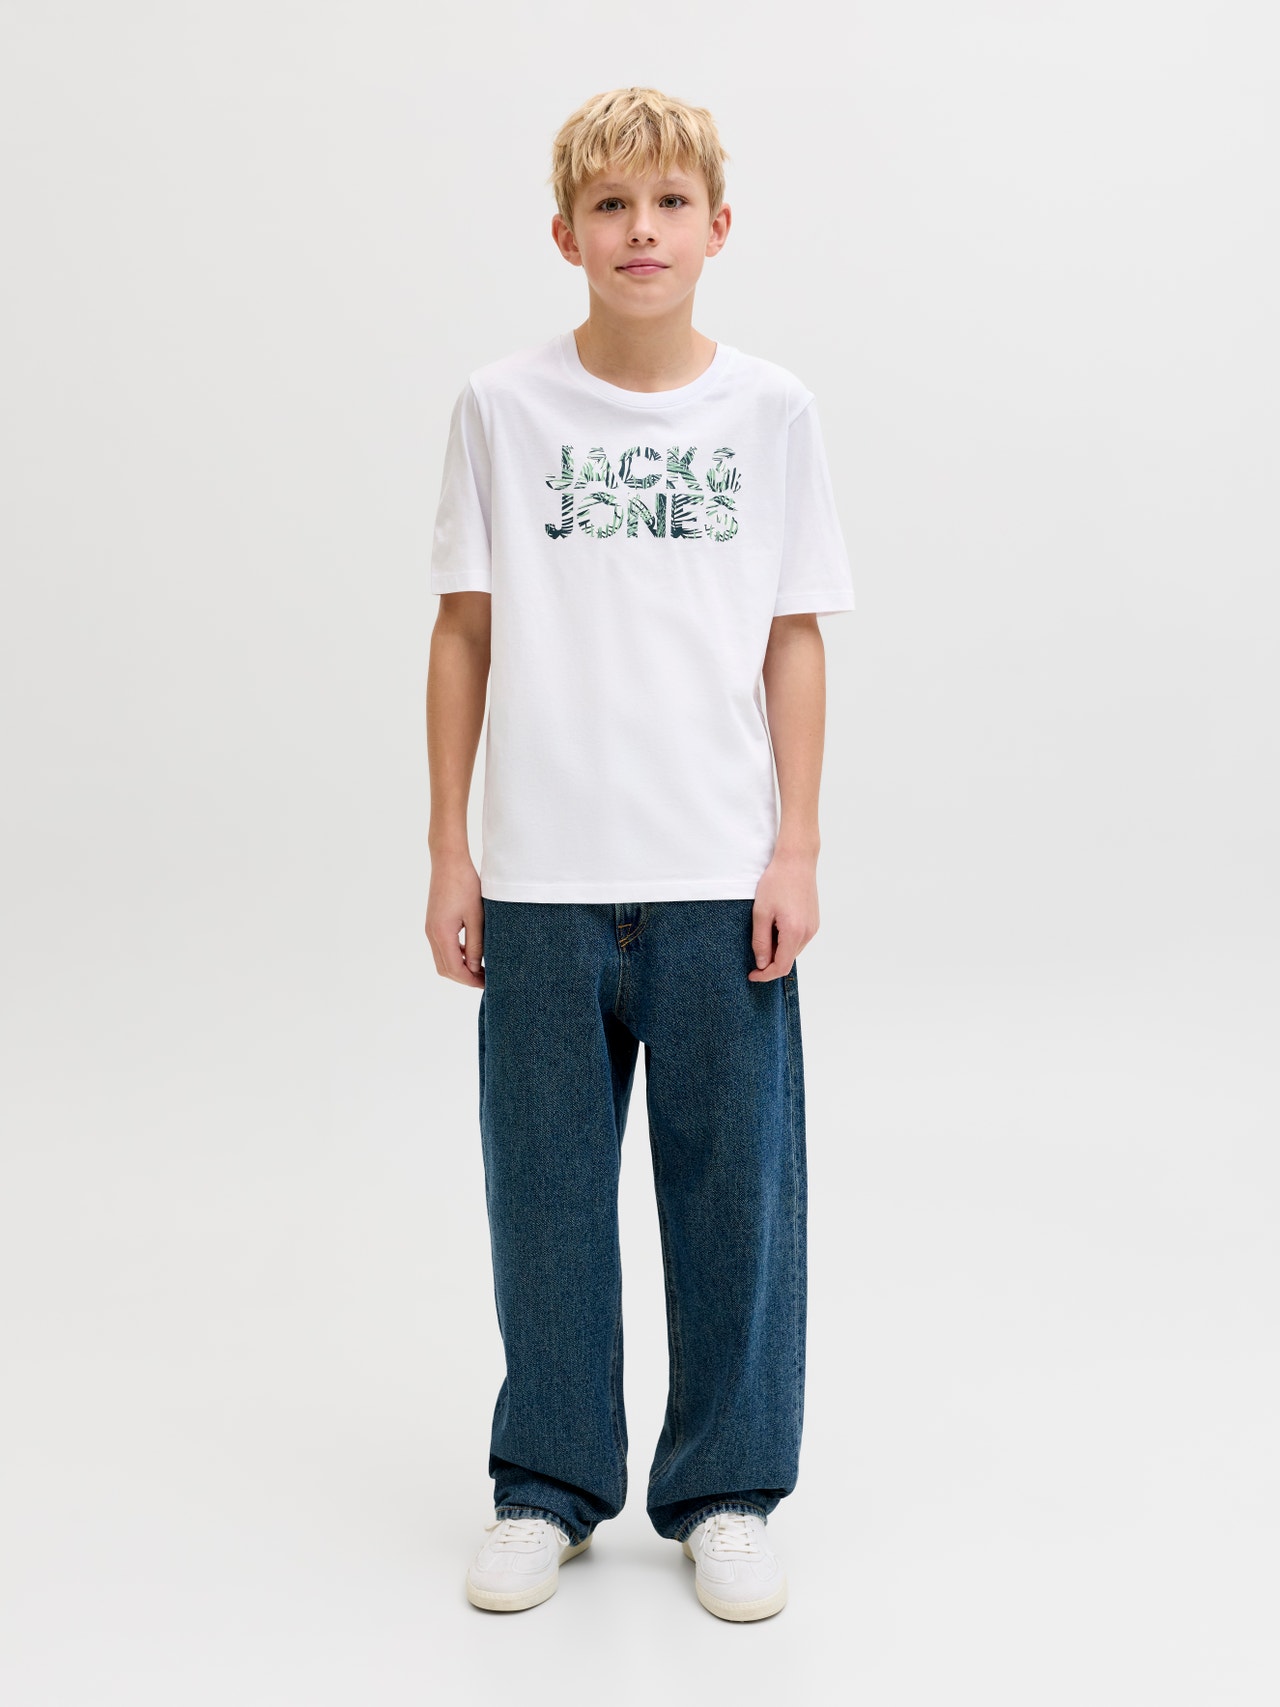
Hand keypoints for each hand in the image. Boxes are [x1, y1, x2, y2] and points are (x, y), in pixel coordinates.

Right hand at [425, 855, 484, 986]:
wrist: (448, 862)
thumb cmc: (465, 885)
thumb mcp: (477, 917)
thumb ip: (476, 945)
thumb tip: (476, 968)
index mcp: (442, 934)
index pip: (455, 969)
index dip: (471, 980)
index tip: (488, 984)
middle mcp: (432, 934)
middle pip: (445, 969)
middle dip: (464, 978)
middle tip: (486, 980)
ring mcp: (430, 929)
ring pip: (442, 960)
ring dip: (459, 968)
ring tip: (481, 969)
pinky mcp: (433, 923)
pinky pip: (441, 948)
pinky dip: (455, 956)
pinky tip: (471, 953)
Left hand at [749, 849, 818, 980]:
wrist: (797, 861)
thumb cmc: (777, 882)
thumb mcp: (761, 913)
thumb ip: (761, 941)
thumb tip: (762, 963)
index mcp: (795, 933)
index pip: (781, 966)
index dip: (765, 975)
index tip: (752, 975)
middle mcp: (808, 933)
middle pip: (788, 959)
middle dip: (770, 961)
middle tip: (754, 949)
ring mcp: (813, 927)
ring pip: (793, 950)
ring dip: (778, 950)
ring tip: (764, 931)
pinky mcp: (814, 921)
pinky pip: (799, 939)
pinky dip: (786, 940)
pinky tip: (776, 925)